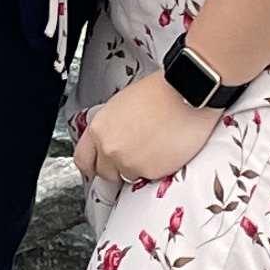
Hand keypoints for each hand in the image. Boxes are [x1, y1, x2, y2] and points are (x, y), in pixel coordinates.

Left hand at [72, 69, 222, 192]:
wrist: (186, 93)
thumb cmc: (160, 91)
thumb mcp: (122, 104)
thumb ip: (111, 127)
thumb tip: (113, 138)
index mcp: (99, 128)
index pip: (83, 159)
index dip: (93, 164)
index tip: (99, 166)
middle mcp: (109, 148)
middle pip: (105, 173)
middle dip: (117, 168)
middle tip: (134, 154)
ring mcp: (128, 162)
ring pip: (128, 176)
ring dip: (139, 167)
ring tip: (154, 147)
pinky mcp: (150, 172)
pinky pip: (149, 177)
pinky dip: (157, 168)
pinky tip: (165, 150)